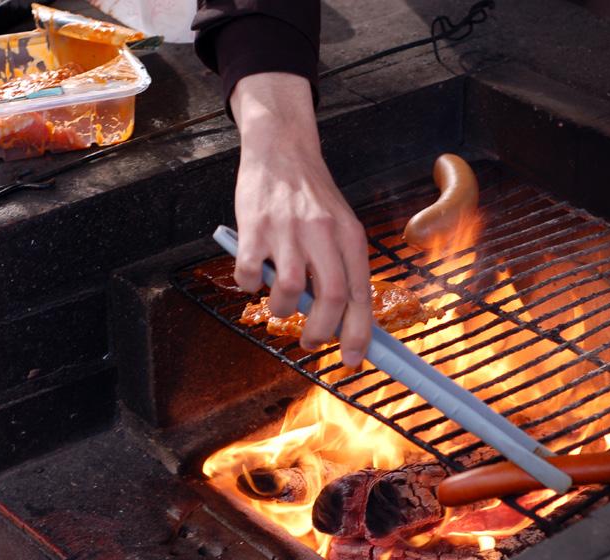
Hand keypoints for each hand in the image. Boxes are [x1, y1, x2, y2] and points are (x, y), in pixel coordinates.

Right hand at [229, 73, 371, 366]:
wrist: (282, 148)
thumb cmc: (312, 197)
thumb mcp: (340, 227)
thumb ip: (343, 269)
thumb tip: (345, 324)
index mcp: (350, 237)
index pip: (360, 294)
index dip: (358, 333)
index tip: (354, 360)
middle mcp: (322, 233)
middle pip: (331, 297)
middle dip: (321, 332)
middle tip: (312, 343)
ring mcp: (287, 230)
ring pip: (288, 289)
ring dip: (281, 310)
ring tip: (278, 305)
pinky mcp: (254, 226)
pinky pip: (249, 273)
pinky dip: (248, 286)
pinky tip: (252, 277)